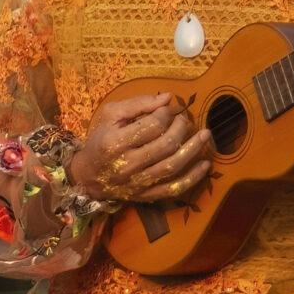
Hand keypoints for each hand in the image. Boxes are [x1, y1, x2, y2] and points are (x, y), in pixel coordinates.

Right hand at [71, 91, 211, 202]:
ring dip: (193, 149)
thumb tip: (168, 98)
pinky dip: (192, 178)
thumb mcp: (111, 115)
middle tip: (183, 120)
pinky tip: (205, 165)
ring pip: (173, 167)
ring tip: (205, 135)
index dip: (166, 114)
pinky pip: (173, 190)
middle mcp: (127, 165)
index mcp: (115, 143)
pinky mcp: (145, 196)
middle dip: (181, 128)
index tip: (167, 110)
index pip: (152, 126)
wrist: (87, 175)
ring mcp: (137, 183)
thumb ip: (138, 103)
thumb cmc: (100, 140)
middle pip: (166, 145)